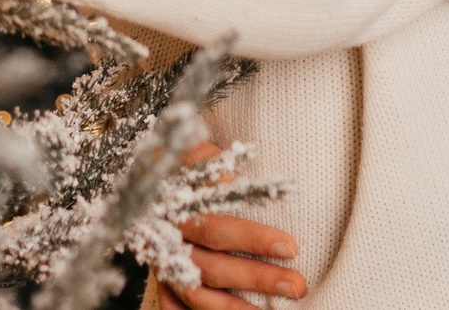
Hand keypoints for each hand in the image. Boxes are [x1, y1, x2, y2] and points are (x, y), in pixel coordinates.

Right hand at [159, 141, 305, 307]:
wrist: (151, 171)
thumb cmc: (189, 163)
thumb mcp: (202, 154)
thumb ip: (217, 164)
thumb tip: (237, 178)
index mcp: (178, 206)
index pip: (217, 228)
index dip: (253, 239)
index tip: (292, 247)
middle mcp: (166, 238)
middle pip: (212, 268)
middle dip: (257, 278)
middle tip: (297, 285)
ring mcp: (161, 262)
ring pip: (198, 295)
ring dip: (236, 308)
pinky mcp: (161, 279)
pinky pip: (172, 307)